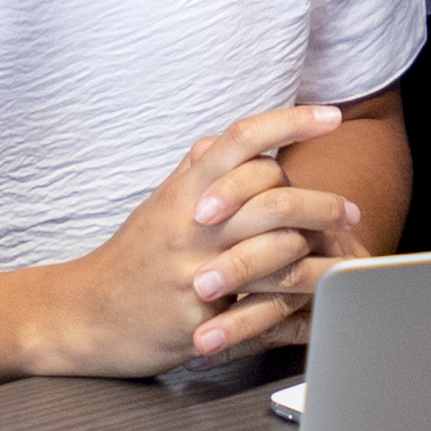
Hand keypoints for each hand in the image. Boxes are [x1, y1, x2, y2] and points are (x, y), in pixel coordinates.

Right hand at [27, 105, 362, 377]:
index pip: (242, 140)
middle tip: (348, 212)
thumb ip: (191, 176)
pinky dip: (296, 306)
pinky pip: (264, 307)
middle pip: (273, 194)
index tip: (331, 114)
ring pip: (278, 248)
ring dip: (318, 254)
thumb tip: (216, 144)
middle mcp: (191, 223)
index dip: (289, 121)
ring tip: (340, 259)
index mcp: (184, 191)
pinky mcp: (201, 315)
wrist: (82, 315)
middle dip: (322, 203)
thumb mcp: (156, 208)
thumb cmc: (129, 261)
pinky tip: (318, 304)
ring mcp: (196, 269)